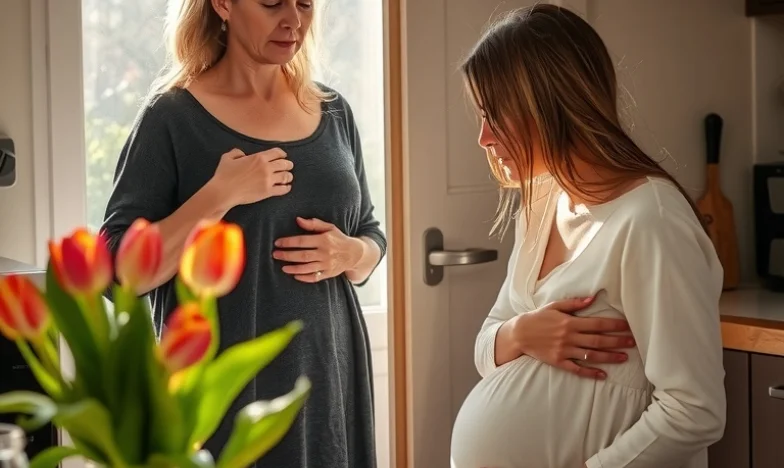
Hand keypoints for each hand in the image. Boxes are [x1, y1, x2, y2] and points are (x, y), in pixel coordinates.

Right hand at [209, 147, 292, 206]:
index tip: (283, 156)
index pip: (277, 153)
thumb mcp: (227, 158)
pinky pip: (283, 189)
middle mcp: (266, 168)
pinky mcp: (268, 192)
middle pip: (285, 164)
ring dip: (289, 176)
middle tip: (289, 166)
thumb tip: (242, 154)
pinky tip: (287, 187)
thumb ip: (236, 152)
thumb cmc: (224, 175)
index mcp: (258, 158)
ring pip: (286, 176)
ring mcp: (268, 180)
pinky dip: (287, 188)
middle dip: (288, 164)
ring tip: (288, 177)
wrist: (223, 192)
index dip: (282, 154)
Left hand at [273, 217, 363, 282]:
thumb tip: (298, 220)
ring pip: (307, 268)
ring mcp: (327, 264)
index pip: (302, 241)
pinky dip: (304, 277)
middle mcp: (325, 253)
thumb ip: (313, 224)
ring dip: (293, 268)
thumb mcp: (329, 227)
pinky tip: (295, 275)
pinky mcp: (329, 274)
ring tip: (283, 267)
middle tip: (275, 255)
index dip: (288, 242)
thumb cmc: (338, 238)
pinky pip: (314, 277)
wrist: (354, 253)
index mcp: (324, 240)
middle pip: (302, 255)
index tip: (277, 243)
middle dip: (287, 255)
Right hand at [513, 296, 634, 378]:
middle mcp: (569, 337)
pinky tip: (603, 375)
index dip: (614, 325)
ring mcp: (564, 350)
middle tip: (633, 342)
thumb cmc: (538, 317)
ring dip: (609, 357)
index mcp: (569, 322)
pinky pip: (577, 369)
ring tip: (624, 358)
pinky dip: (590, 373)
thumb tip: (593, 298)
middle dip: (617, 341)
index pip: (597, 324)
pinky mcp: (558, 362)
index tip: (628, 326)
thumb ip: (574, 303)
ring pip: (591, 355)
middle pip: (598, 340)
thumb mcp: (555, 306)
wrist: (520, 333)